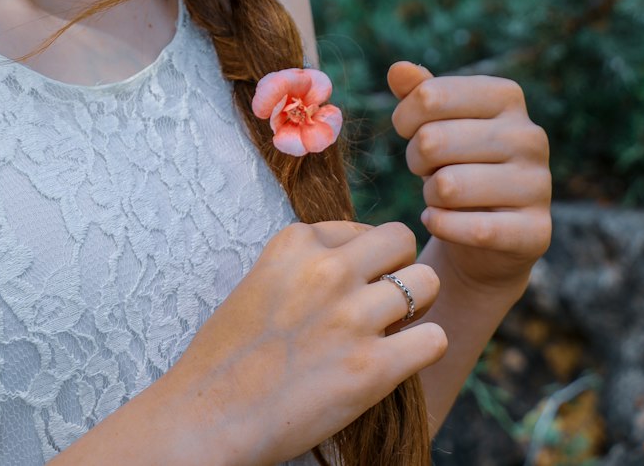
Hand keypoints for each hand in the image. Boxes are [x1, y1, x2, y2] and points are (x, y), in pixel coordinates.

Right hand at [162, 219, 446, 465]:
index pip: (363, 228)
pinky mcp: (372, 367)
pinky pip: (434, 339)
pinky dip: (424, 349)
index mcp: (296, 242)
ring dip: (418, 307)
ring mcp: (352, 316)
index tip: (349, 288)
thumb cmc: (230, 354)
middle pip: (402, 240)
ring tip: (394, 331)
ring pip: (427, 282)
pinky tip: (399, 362)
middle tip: (385, 302)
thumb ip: (307, 264)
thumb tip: (358, 263)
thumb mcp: (263, 281)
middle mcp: (328, 269)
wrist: (210, 415)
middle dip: (400, 268)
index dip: (365, 260)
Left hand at [388, 61, 551, 292]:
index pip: (430, 96)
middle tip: (425, 169)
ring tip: (438, 195)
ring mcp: (538, 184)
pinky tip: (437, 220)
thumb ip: (418, 92)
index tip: (408, 132)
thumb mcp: (435, 120)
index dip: (404, 118)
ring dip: (429, 195)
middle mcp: (530, 136)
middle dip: (415, 158)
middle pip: (433, 140)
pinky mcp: (537, 231)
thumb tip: (398, 69)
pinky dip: (441, 225)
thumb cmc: (456, 160)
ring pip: (447, 186)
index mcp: (507, 96)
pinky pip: (473, 230)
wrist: (486, 230)